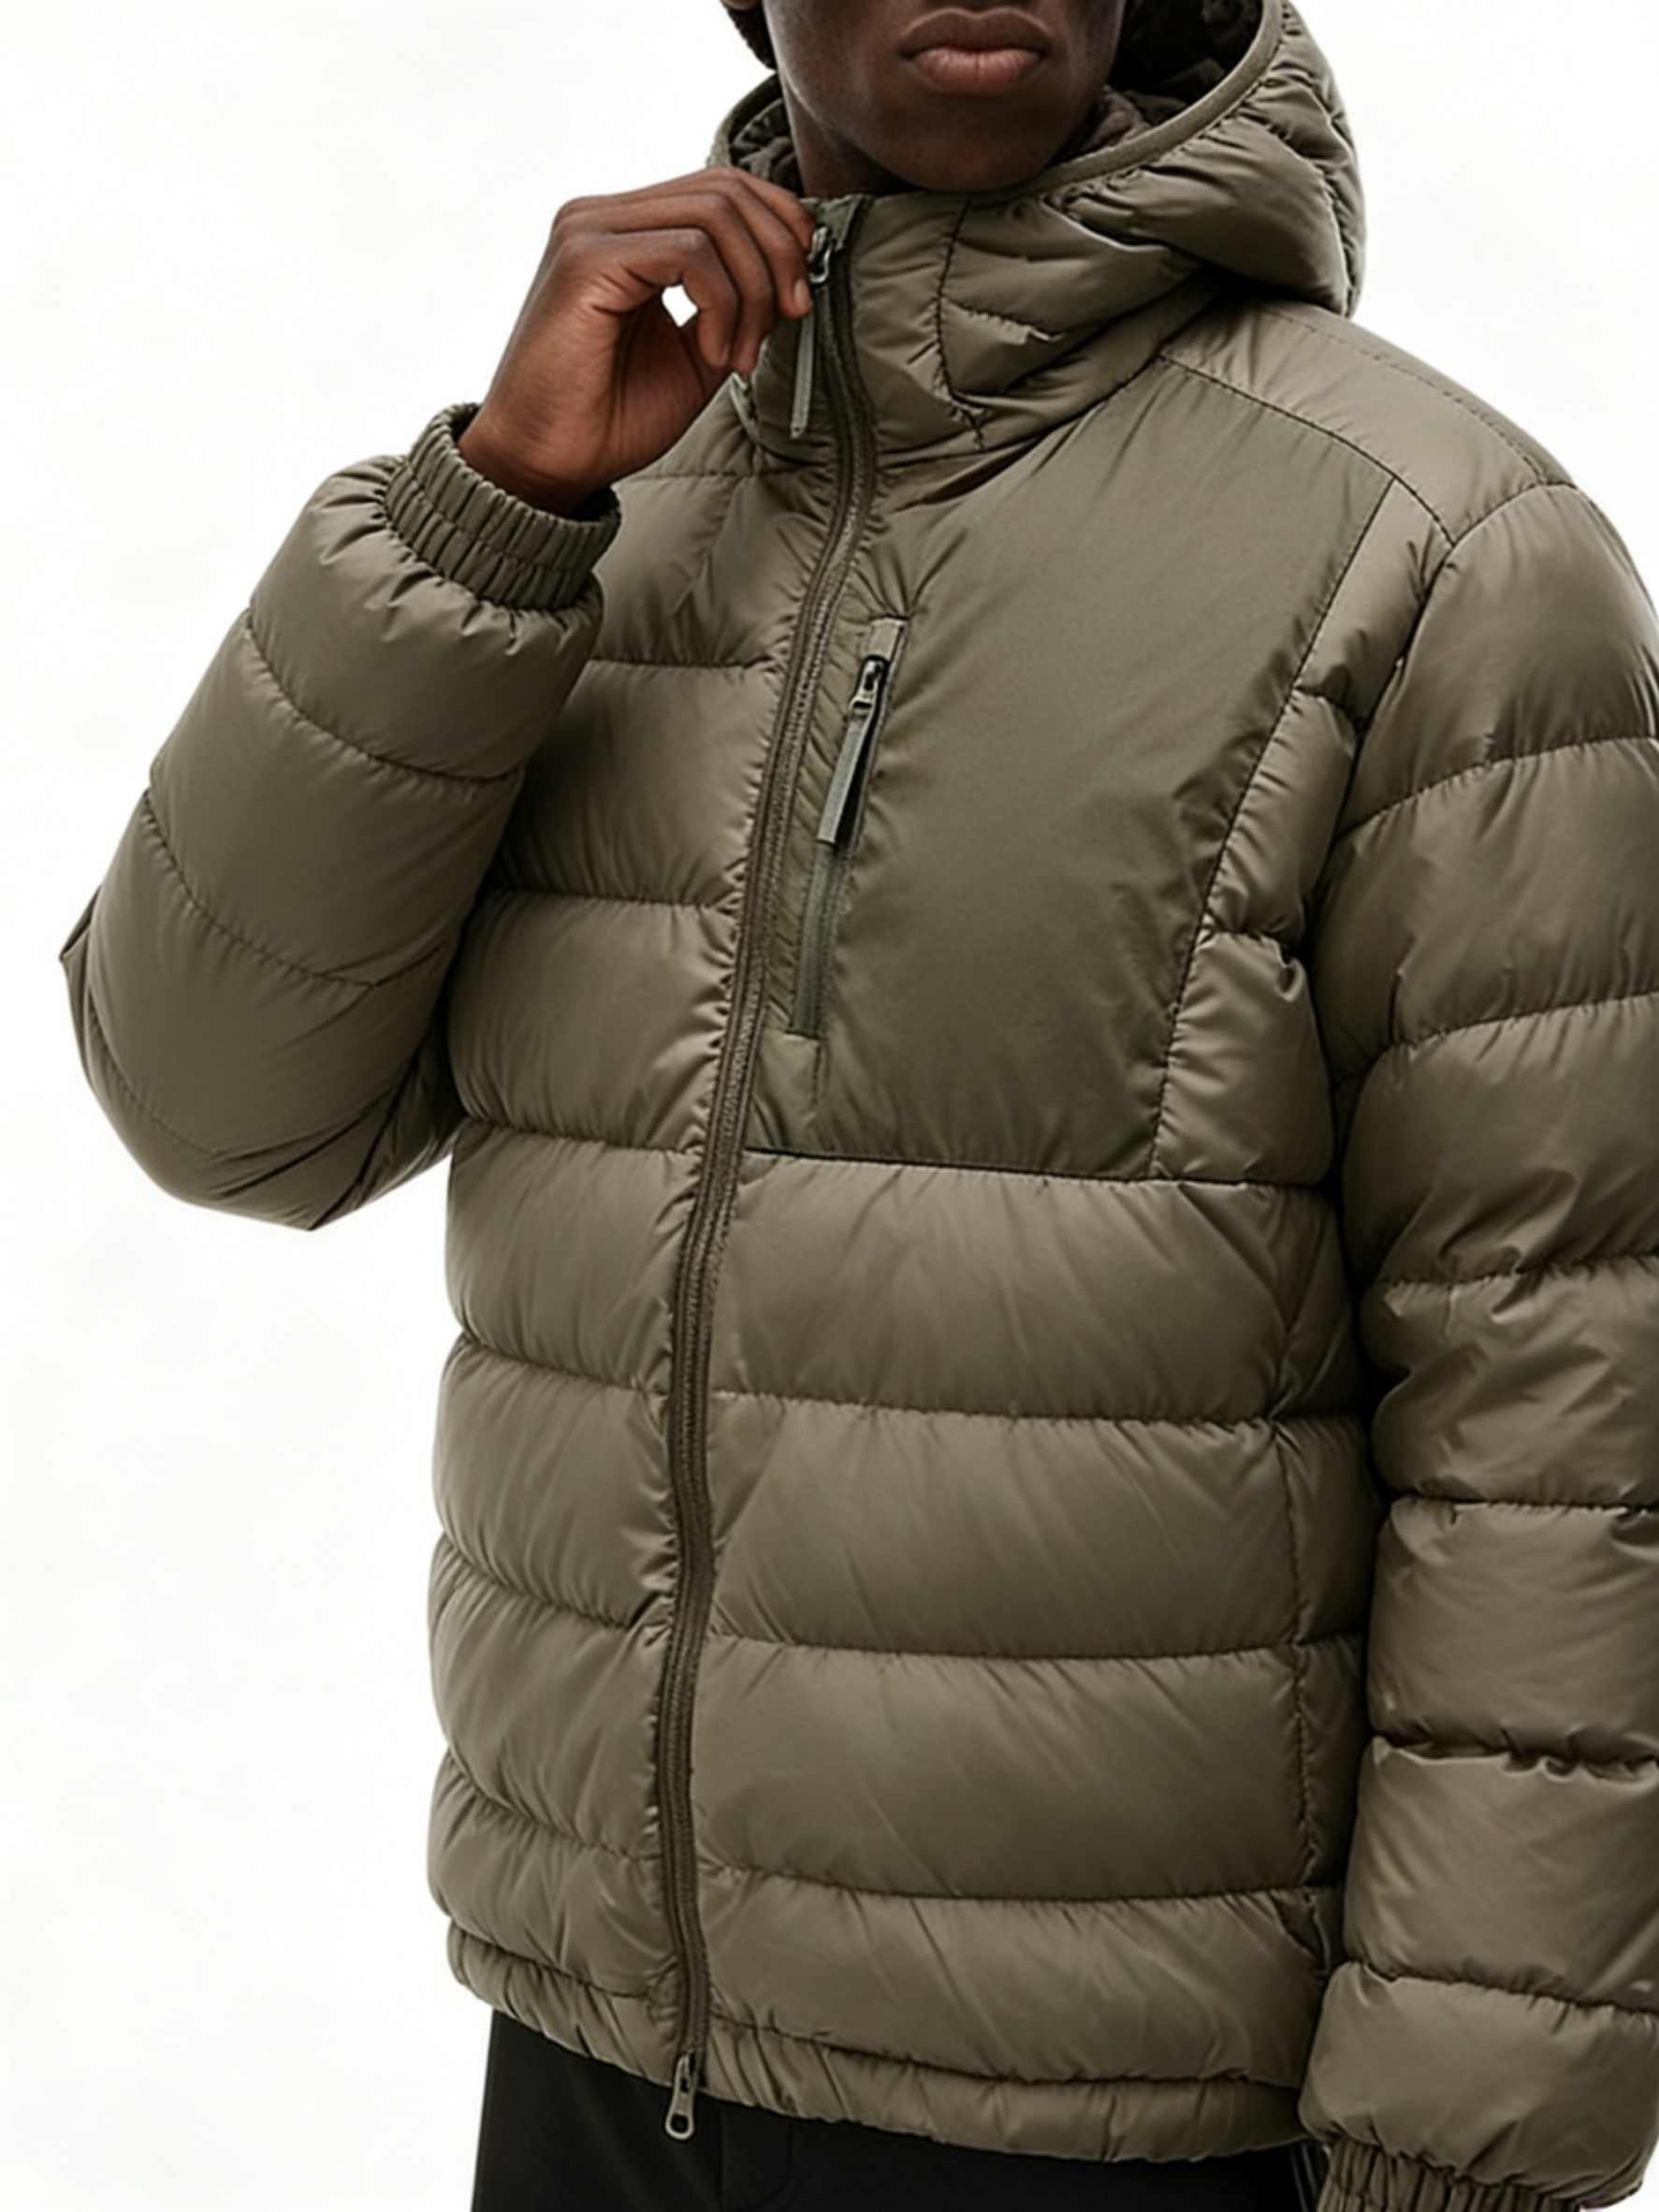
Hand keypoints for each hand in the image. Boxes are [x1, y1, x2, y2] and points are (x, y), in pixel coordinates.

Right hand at [457, 167, 815, 514]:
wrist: (548, 465)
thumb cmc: (610, 418)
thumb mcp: (699, 353)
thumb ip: (738, 303)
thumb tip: (793, 270)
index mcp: (627, 230)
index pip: (721, 186)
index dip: (780, 224)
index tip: (801, 292)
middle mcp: (604, 217)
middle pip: (726, 190)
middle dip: (779, 255)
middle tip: (790, 318)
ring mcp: (590, 231)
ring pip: (715, 216)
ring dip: (753, 289)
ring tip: (741, 355)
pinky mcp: (586, 259)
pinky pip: (689, 252)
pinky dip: (723, 304)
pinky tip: (717, 353)